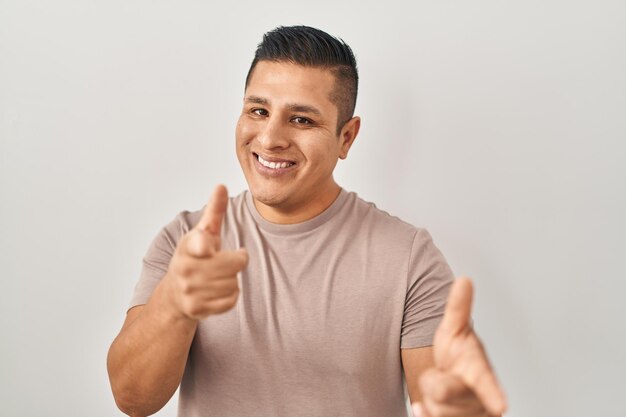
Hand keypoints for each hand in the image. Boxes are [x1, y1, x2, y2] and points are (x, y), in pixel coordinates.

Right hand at [165, 185, 247, 319]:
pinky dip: (231, 295)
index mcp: (188, 246)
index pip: (199, 244)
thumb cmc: (195, 256)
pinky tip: (220, 289)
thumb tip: (221, 186)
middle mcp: (185, 269)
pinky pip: (231, 300)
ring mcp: (190, 291)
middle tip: (231, 258)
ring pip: (233, 284)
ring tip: (221, 275)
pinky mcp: (197, 309)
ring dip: (233, 279)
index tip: (208, 247)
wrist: (175, 292)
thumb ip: (214, 210)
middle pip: (233, 265)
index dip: (205, 244)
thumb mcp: (204, 232)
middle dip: (237, 261)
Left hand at [412, 277, 506, 416]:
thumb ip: (458, 307)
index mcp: (482, 374)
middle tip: (443, 376)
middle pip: (440, 394)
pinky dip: (422, 414)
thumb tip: (464, 279)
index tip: (500, 405)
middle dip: (433, 383)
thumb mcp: (454, 330)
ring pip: (434, 412)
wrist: (452, 381)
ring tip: (441, 391)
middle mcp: (481, 400)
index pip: (487, 384)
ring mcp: (470, 415)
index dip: (493, 394)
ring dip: (429, 401)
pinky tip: (425, 408)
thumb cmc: (457, 356)